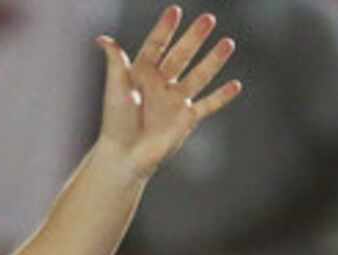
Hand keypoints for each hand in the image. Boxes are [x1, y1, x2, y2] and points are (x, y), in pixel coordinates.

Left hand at [95, 7, 240, 179]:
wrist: (124, 157)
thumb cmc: (116, 123)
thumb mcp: (116, 89)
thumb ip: (115, 63)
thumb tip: (102, 39)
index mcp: (143, 74)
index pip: (156, 45)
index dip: (165, 29)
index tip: (175, 10)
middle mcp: (162, 83)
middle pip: (181, 55)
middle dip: (194, 38)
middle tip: (208, 19)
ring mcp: (176, 100)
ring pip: (199, 76)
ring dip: (213, 60)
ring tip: (228, 43)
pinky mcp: (186, 119)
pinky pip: (208, 105)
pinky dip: (221, 97)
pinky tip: (235, 85)